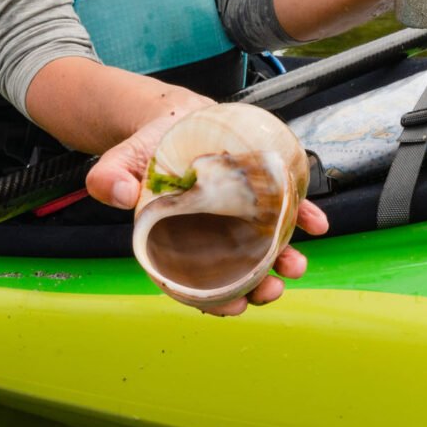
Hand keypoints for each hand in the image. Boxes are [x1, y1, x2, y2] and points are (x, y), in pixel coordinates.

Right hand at [86, 108, 330, 316]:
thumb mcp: (120, 160)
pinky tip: (317, 224)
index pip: (195, 283)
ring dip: (285, 259)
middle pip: (237, 271)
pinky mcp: (258, 191)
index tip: (235, 308)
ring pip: (265, 246)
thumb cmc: (145, 148)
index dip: (214, 301)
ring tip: (296, 264)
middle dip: (258, 286)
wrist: (171, 118)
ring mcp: (238, 215)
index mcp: (176, 241)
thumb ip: (109, 177)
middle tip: (272, 288)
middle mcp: (212, 235)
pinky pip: (285, 208)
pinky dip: (303, 217)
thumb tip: (120, 194)